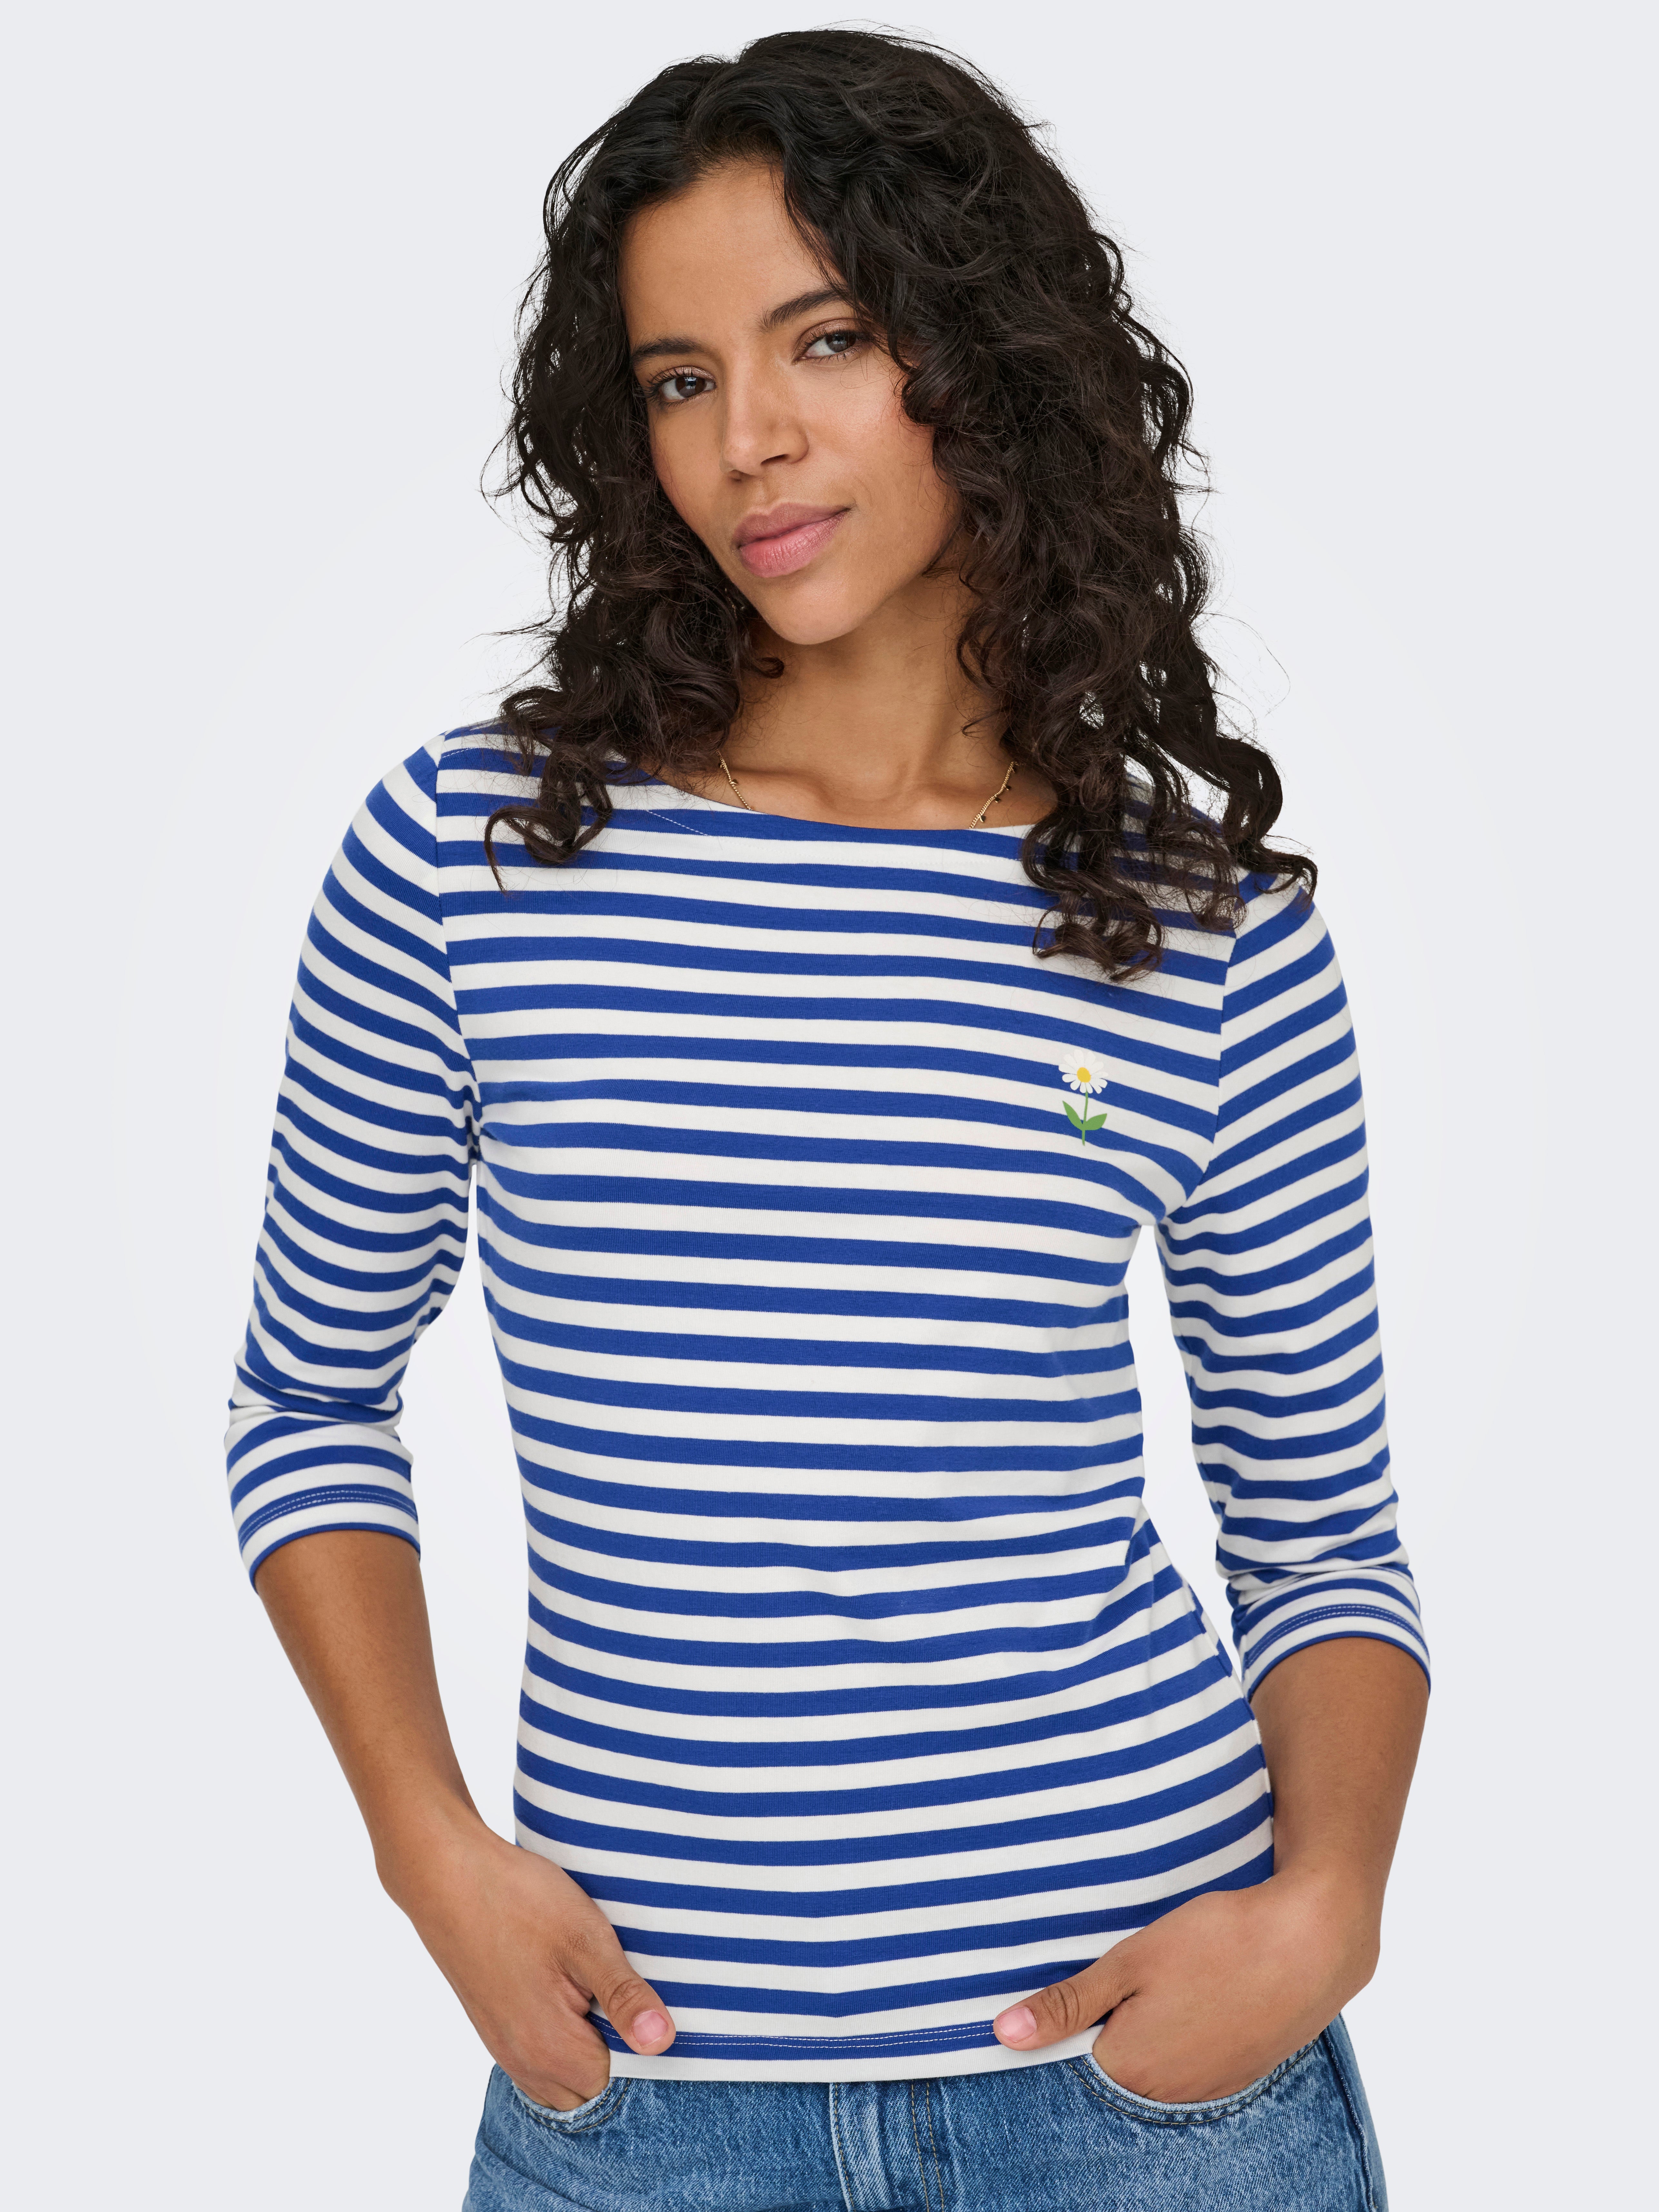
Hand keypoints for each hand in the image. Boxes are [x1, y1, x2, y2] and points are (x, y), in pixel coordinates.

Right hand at [381, 1804, 674, 2111]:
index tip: (651, 2005)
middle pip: (593, 2089)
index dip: (645, 2047)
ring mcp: (506, 2048)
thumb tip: (663, 2042)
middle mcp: (526, 2063)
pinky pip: (540, 2059)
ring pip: (564, 2078)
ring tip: (598, 1990)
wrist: (447, 1878)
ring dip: (589, 2047)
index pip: (621, 2082)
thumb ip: (624, 1996)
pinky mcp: (495, 2029)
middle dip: (618, 2054)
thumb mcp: (586, 1940)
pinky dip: (563, 2040)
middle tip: (627, 1995)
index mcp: (553, 2050)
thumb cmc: (518, 1901)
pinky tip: (569, 1993)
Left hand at [991, 1871, 1378, 2103]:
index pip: (1068, 2068)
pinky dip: (1179, 2037)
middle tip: (1110, 1986)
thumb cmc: (1219, 1944)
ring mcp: (1209, 2087)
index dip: (1056, 2033)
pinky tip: (1189, 2000)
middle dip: (1098, 2034)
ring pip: (1152, 2068)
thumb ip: (1068, 2003)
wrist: (1313, 1941)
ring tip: (1155, 1988)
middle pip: (1111, 2071)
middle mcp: (1168, 2093)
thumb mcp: (1130, 1962)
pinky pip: (1189, 2065)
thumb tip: (1004, 2035)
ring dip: (1142, 2035)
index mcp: (1132, 2068)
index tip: (1053, 2005)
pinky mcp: (1239, 2071)